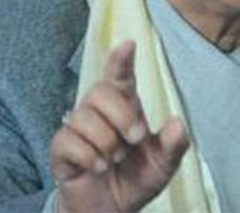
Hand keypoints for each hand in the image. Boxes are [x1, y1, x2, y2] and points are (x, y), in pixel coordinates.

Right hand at [51, 40, 189, 212]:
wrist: (111, 211)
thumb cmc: (135, 179)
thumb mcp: (162, 166)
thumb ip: (173, 146)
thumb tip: (178, 123)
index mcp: (125, 108)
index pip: (120, 77)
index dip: (121, 60)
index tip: (128, 44)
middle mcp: (99, 112)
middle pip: (100, 91)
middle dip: (121, 115)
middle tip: (135, 139)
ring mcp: (77, 129)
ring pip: (84, 117)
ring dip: (106, 142)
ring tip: (113, 160)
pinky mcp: (61, 149)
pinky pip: (68, 141)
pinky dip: (89, 156)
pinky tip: (98, 167)